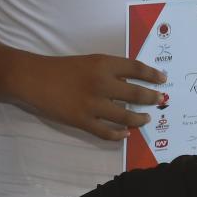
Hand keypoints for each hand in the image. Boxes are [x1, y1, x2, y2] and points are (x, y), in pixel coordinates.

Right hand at [24, 52, 165, 140]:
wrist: (33, 78)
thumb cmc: (61, 68)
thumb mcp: (89, 62)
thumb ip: (110, 71)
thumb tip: (131, 85)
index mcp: (103, 64)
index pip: (137, 68)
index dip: (153, 75)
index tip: (163, 80)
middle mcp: (101, 83)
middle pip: (137, 94)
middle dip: (152, 98)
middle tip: (160, 100)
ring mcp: (92, 104)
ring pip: (126, 117)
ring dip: (140, 119)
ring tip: (146, 118)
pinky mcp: (82, 120)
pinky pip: (107, 132)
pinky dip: (119, 134)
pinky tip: (125, 134)